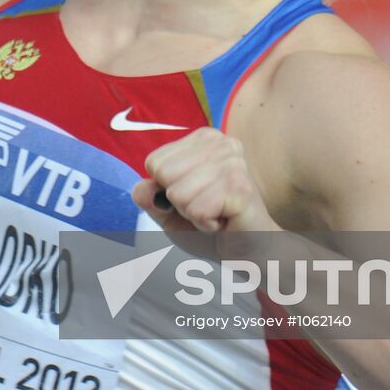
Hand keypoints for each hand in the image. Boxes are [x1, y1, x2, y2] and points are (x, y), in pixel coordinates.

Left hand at [132, 128, 281, 237]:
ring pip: (178, 194)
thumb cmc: (209, 225)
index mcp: (204, 139)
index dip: (167, 190)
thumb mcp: (168, 210)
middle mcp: (222, 143)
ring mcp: (233, 163)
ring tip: (216, 213)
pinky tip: (224, 221)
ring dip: (193, 214)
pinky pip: (195, 210)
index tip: (195, 197)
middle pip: (163, 174)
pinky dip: (205, 224)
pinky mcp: (239, 188)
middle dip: (179, 202)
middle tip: (206, 207)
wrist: (248, 250)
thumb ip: (148, 197)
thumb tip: (141, 189)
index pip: (154, 162)